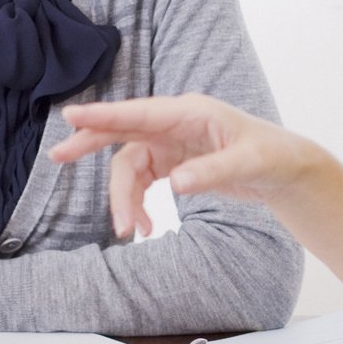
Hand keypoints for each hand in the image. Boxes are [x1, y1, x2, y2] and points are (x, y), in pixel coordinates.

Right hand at [50, 94, 320, 237]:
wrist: (286, 170)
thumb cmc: (271, 155)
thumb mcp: (248, 164)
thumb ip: (211, 172)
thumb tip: (175, 184)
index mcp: (190, 112)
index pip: (139, 113)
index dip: (104, 115)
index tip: (71, 116)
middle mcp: (175, 124)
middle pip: (122, 131)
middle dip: (90, 144)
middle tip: (57, 157)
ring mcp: (171, 143)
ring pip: (130, 166)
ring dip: (124, 198)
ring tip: (129, 231)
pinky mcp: (173, 162)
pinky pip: (143, 182)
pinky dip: (137, 204)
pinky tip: (142, 227)